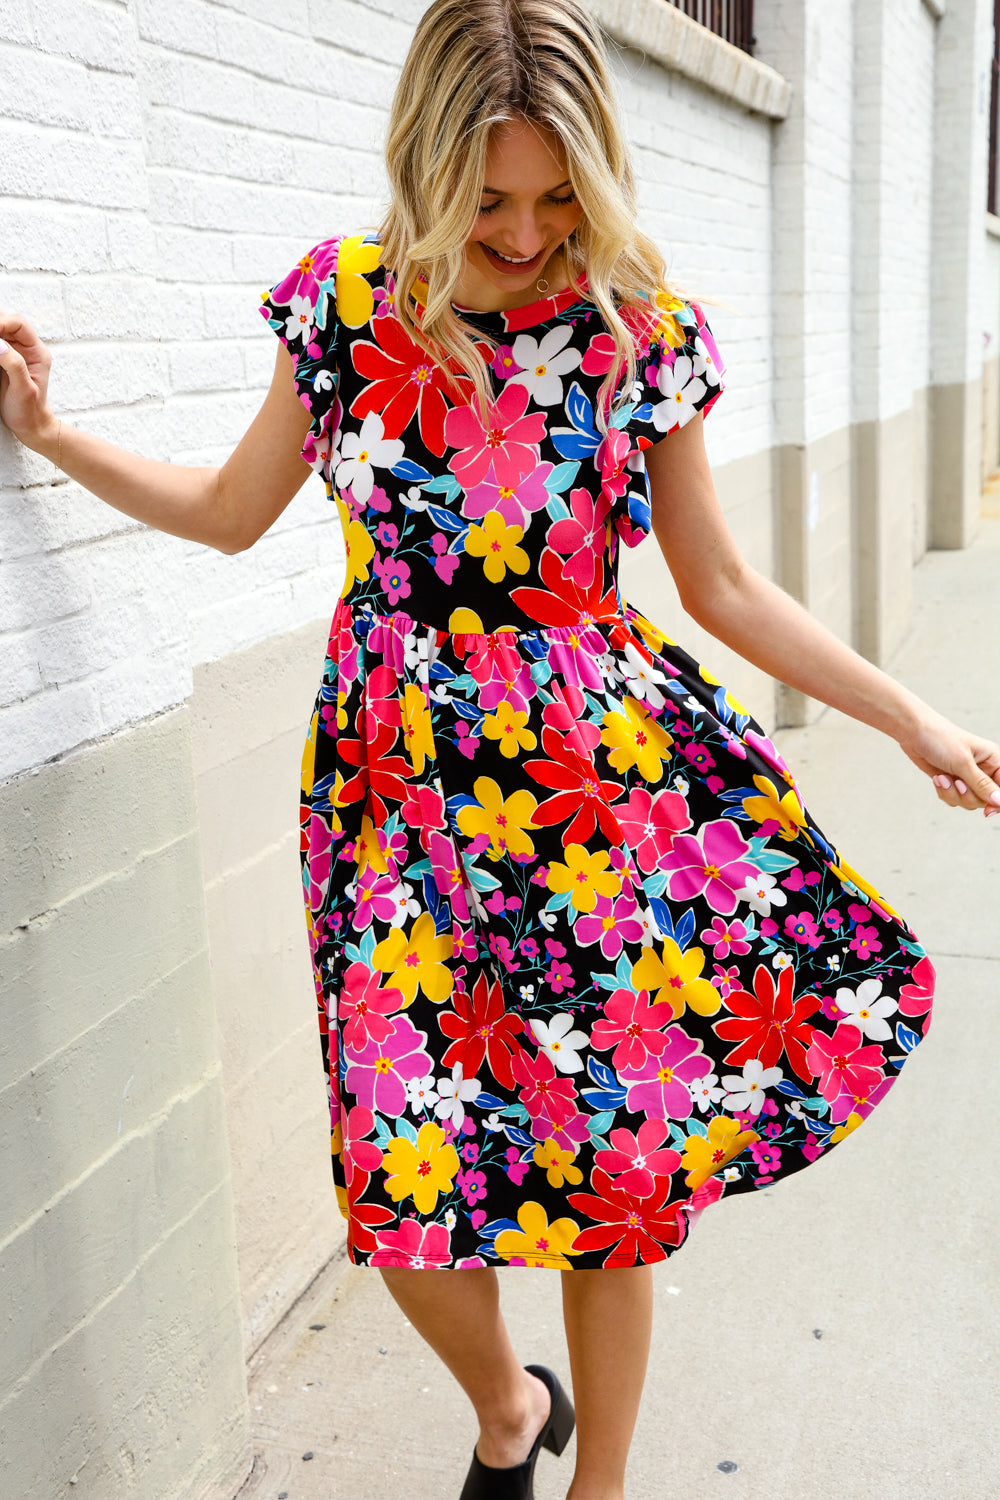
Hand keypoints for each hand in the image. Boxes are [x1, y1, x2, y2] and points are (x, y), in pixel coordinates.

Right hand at [0, 309, 57, 447]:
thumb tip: (0, 344)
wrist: (30, 426)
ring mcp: (15, 352)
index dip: (1, 322)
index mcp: (37, 352)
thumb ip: (14, 364)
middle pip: (6, 322)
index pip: (18, 324)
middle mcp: (27, 348)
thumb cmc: (30, 412)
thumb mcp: (24, 389)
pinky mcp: (4, 359)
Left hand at [897, 709, 999, 818]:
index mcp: (994, 760)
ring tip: (943, 778)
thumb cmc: (940, 739)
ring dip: (953, 794)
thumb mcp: (962, 762)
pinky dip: (944, 792)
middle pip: (986, 800)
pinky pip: (954, 799)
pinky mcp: (953, 782)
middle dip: (968, 795)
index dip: (998, 801)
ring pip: (969, 802)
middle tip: (957, 783)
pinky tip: (938, 778)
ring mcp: (967, 777)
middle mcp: (984, 770)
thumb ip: (981, 784)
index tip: (987, 811)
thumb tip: (999, 801)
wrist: (913, 732)